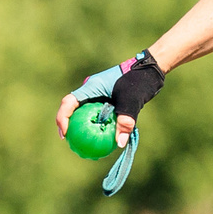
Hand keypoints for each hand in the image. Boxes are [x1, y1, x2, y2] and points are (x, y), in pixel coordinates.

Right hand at [60, 51, 165, 194]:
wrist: (149, 70)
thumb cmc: (139, 82)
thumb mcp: (132, 101)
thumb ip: (125, 121)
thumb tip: (119, 143)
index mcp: (91, 87)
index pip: (69, 102)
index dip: (62, 118)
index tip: (65, 133)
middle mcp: (91, 90)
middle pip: (72, 108)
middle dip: (68, 124)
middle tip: (70, 142)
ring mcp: (97, 94)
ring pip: (84, 111)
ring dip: (81, 125)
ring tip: (81, 143)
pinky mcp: (105, 99)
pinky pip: (96, 113)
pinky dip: (95, 124)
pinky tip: (100, 138)